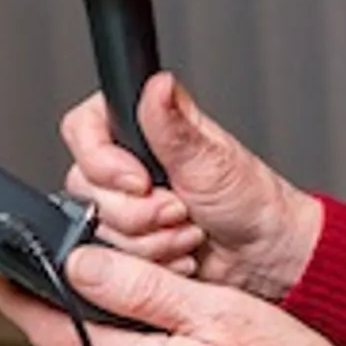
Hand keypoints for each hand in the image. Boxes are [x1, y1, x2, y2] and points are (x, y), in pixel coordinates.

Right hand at [59, 74, 321, 299]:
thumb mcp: (209, 160)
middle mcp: (128, 164)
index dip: (103, 161)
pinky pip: (111, 257)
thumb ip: (172, 124)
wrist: (263, 257)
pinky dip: (149, 261)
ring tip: (187, 230)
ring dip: (149, 239)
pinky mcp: (128, 242)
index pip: (83, 129)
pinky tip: (177, 252)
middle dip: (137, 211)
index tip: (140, 181)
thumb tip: (157, 84)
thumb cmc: (249, 201)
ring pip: (98, 226)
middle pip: (86, 186)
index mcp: (141, 128)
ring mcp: (126, 205)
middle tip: (178, 209)